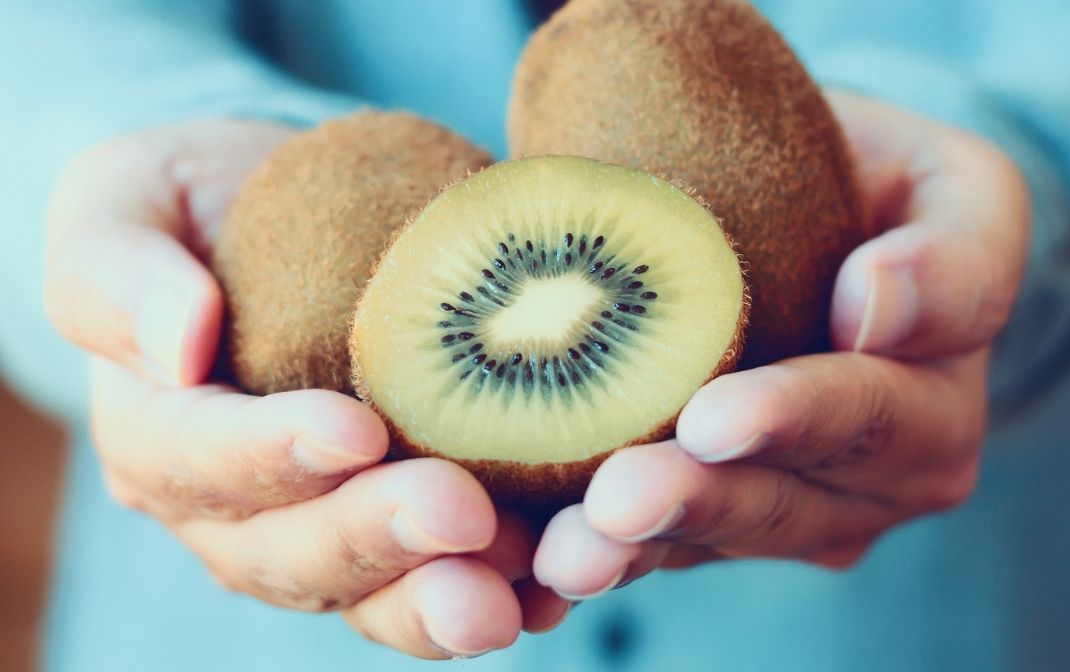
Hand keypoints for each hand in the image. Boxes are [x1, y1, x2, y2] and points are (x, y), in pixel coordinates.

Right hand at [44, 119, 567, 656]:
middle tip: (460, 513)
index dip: (273, 455)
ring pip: (369, 592)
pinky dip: (497, 592)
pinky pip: (438, 581)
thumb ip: (114, 272)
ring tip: (507, 593)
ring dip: (437, 599)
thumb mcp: (124, 201)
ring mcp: (321, 528)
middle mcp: (235, 509)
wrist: (288, 217)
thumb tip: (174, 344)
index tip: (353, 431)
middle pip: (292, 550)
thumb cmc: (196, 205)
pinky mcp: (401, 531)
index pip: (200, 459)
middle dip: (376, 538)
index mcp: (158, 434)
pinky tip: (549, 589)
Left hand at [532, 91, 1029, 598]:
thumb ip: (954, 251)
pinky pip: (669, 546)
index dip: (795, 419)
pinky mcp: (727, 524)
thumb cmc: (886, 192)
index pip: (870, 415)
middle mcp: (877, 483)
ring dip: (642, 543)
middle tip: (617, 500)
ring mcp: (802, 513)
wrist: (827, 225)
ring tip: (571, 549)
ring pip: (718, 538)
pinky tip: (548, 560)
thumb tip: (874, 300)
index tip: (713, 419)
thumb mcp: (958, 189)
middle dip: (699, 501)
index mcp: (936, 404)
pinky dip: (610, 552)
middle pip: (786, 500)